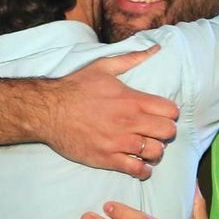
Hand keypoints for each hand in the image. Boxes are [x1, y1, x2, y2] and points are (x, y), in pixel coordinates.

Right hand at [44, 47, 178, 177]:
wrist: (48, 110)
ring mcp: (118, 142)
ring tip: (146, 148)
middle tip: (154, 132)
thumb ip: (132, 58)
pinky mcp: (107, 158)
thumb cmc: (75, 87)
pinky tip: (139, 165)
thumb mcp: (103, 67)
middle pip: (168, 132)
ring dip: (154, 151)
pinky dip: (143, 170)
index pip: (170, 111)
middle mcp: (129, 121)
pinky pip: (137, 170)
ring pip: (156, 152)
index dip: (169, 113)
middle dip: (164, 132)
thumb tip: (155, 48)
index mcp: (132, 99)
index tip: (161, 115)